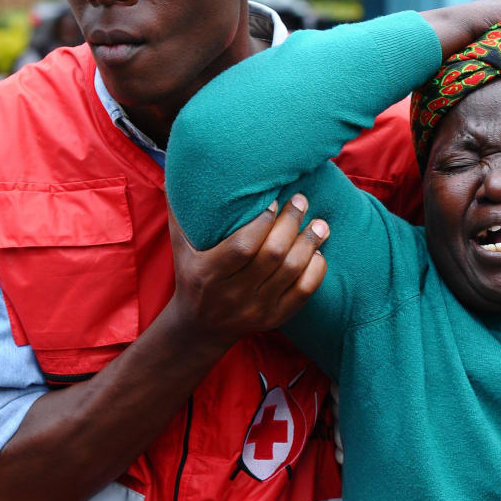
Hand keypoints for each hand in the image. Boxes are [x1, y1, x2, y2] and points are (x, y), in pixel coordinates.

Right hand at [165, 196, 329, 349]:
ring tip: (320, 223)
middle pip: (272, 255)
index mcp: (208, 274)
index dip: (262, 222)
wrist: (201, 328)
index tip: (273, 201)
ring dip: (310, 243)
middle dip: (291, 223)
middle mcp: (233, 294)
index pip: (242, 246)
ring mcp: (256, 309)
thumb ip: (182, 215)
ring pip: (292, 271)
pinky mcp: (274, 319)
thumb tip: (184, 172)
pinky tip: (318, 252)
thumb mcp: (180, 249)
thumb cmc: (192, 277)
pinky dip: (316, 269)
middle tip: (301, 201)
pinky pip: (304, 292)